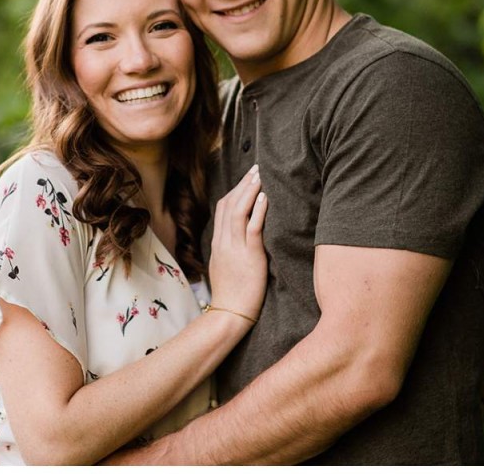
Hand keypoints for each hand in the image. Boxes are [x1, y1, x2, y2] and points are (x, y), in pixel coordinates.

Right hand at [207, 164, 268, 322]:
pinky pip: (252, 228)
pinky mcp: (249, 256)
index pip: (222, 209)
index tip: (246, 179)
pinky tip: (265, 198)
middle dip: (243, 184)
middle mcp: (223, 242)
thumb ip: (230, 250)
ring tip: (260, 176)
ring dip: (250, 191)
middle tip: (256, 169)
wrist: (230, 314)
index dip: (234, 191)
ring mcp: (234, 248)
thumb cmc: (232, 294)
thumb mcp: (225, 267)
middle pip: (229, 204)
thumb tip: (239, 239)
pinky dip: (258, 210)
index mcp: (218, 243)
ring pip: (238, 211)